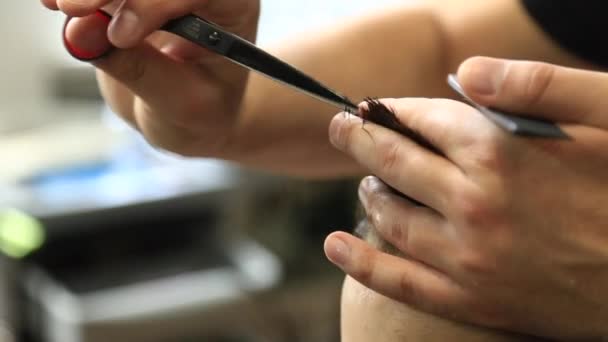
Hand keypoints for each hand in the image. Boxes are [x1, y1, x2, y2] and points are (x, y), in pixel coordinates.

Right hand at [41, 0, 259, 155]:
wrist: (189, 117)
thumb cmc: (202, 113)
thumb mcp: (181, 103)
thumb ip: (139, 70)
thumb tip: (82, 31)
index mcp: (231, 8)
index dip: (156, 2)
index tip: (123, 34)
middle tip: (73, 9)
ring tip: (58, 5)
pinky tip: (51, 1)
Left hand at [324, 57, 607, 338]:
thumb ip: (538, 86)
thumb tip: (469, 71)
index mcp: (501, 153)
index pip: (421, 121)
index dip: (392, 109)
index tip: (374, 105)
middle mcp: (474, 204)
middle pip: (392, 163)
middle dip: (359, 139)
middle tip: (339, 128)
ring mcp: (469, 257)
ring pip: (390, 218)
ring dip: (369, 193)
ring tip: (364, 181)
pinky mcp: (474, 300)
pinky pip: (400, 281)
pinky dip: (361, 263)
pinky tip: (335, 246)